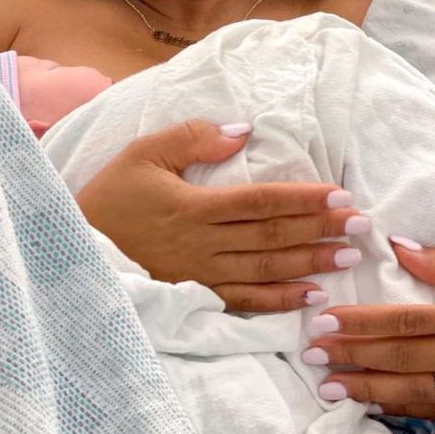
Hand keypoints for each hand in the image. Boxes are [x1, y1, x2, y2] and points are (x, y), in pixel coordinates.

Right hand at [75, 119, 370, 312]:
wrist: (74, 247)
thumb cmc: (110, 196)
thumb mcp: (142, 153)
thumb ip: (192, 138)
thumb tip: (243, 131)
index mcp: (193, 206)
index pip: (261, 201)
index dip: (303, 199)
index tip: (340, 195)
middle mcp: (203, 243)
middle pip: (272, 235)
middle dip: (320, 229)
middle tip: (361, 224)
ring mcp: (201, 274)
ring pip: (265, 269)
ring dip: (309, 263)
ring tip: (348, 256)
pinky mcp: (195, 296)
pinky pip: (244, 301)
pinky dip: (279, 301)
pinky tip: (310, 296)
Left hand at [303, 241, 434, 418]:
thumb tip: (399, 249)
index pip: (404, 320)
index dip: (362, 322)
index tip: (326, 321)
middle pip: (400, 358)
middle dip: (353, 356)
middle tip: (313, 354)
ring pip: (413, 392)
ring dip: (368, 389)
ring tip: (330, 386)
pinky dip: (402, 410)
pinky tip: (374, 405)